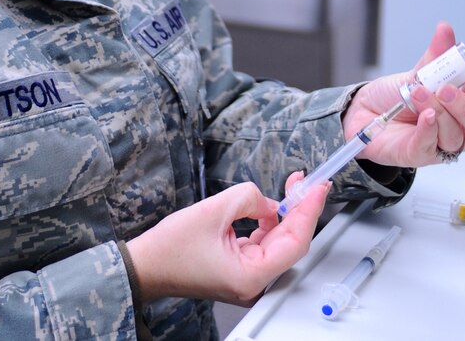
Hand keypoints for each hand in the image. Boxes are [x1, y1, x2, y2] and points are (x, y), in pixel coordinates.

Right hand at [126, 175, 328, 305]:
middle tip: (306, 181)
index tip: (319, 188)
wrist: (145, 266)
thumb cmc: (170, 248)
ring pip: (278, 243)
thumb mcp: (214, 209)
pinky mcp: (241, 272)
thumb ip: (249, 198)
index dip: (310, 211)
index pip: (296, 242)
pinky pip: (264, 246)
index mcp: (251, 276)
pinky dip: (269, 225)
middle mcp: (254, 284)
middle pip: (290, 243)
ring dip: (285, 215)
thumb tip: (270, 202)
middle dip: (299, 209)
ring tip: (290, 187)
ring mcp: (248, 280)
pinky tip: (268, 207)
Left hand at [343, 21, 464, 166]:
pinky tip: (426, 116)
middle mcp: (456, 127)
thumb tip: (445, 29)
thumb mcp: (417, 73)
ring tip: (419, 93)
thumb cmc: (396, 97)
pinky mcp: (419, 155)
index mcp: (461, 105)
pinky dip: (429, 129)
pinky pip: (430, 146)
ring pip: (454, 135)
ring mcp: (439, 144)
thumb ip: (435, 56)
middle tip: (445, 88)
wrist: (364, 111)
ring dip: (439, 112)